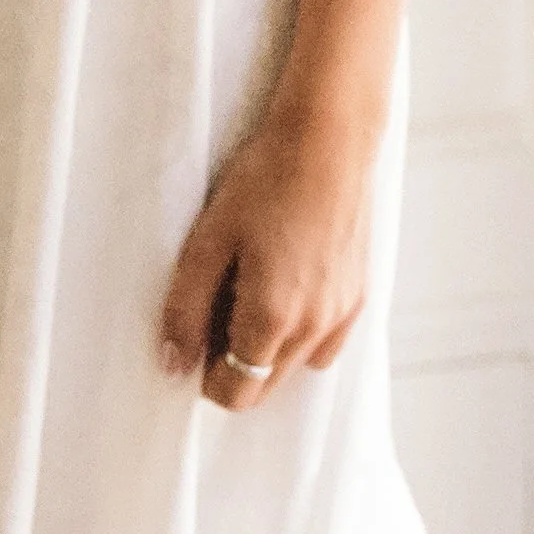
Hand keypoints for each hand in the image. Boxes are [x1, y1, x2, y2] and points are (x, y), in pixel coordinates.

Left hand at [158, 97, 377, 410]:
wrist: (328, 141)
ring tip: (253, 290)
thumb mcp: (208, 239)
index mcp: (272, 318)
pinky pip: (326, 344)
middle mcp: (314, 328)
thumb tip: (172, 363)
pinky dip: (302, 334)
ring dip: (270, 351)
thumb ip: (185, 308)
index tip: (198, 334)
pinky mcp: (360, 297)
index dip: (206, 375)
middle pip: (265, 388)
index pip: (235, 392)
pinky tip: (288, 286)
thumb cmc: (264, 181)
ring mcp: (342, 316)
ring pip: (297, 369)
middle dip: (235, 363)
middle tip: (220, 304)